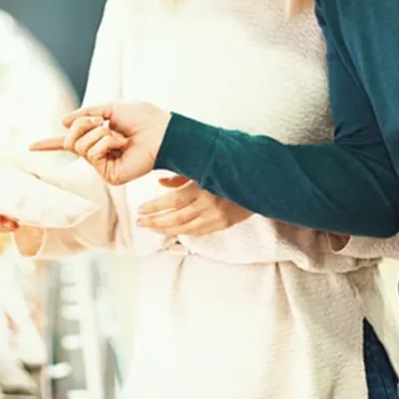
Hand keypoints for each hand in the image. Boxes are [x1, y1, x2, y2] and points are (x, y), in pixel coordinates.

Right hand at [31, 101, 170, 185]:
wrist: (162, 131)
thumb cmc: (142, 118)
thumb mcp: (110, 107)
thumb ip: (86, 114)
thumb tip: (62, 123)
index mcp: (97, 137)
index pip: (69, 142)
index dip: (49, 144)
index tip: (30, 147)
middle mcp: (97, 153)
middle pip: (71, 139)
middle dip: (84, 125)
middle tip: (103, 123)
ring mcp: (103, 165)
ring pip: (80, 146)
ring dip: (99, 133)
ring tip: (119, 135)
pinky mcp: (109, 175)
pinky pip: (93, 154)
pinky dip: (106, 142)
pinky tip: (122, 144)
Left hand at [135, 175, 251, 235]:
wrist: (258, 178)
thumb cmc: (227, 167)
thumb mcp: (203, 166)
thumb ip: (180, 176)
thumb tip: (159, 183)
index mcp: (203, 186)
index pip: (173, 200)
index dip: (154, 207)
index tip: (140, 209)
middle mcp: (210, 203)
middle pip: (176, 218)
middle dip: (155, 221)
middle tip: (139, 222)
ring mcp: (218, 216)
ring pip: (186, 228)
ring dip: (166, 229)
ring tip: (150, 227)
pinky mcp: (225, 223)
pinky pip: (200, 232)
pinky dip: (184, 232)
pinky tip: (172, 231)